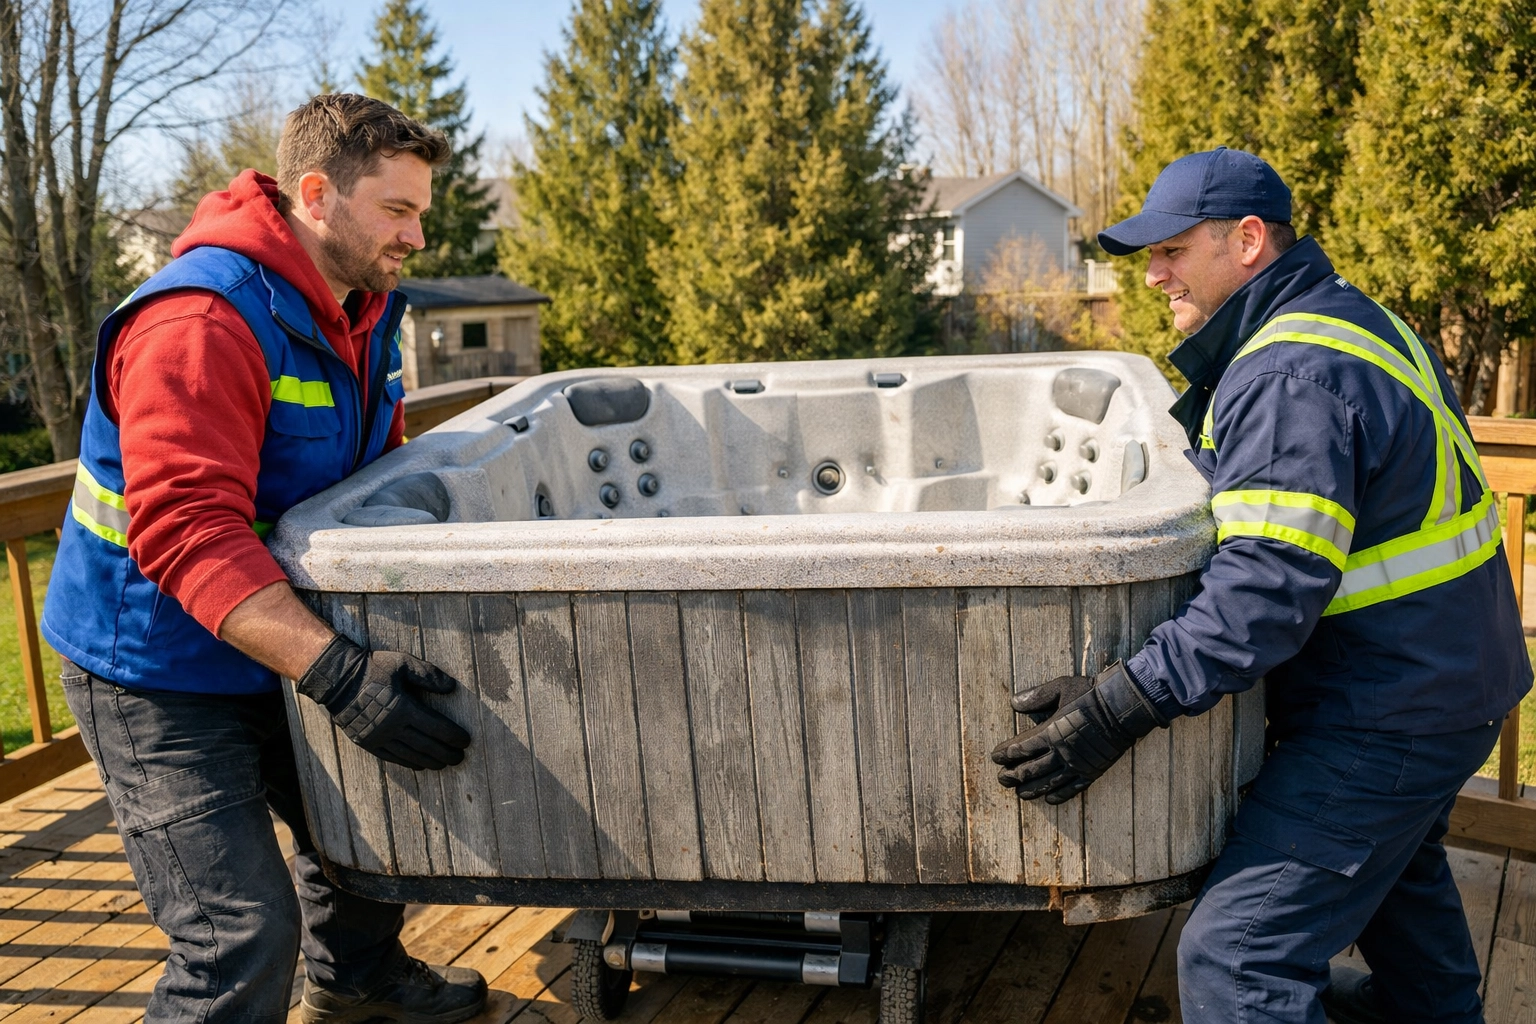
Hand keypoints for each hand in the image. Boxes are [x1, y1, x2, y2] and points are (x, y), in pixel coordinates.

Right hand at [296, 635, 470, 770]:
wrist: (337, 680)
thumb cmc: (373, 668)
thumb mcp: (402, 663)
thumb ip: (428, 675)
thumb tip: (451, 687)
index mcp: (403, 708)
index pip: (435, 727)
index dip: (452, 736)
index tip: (466, 742)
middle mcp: (392, 727)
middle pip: (425, 745)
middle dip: (445, 753)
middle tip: (460, 758)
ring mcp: (378, 737)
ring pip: (410, 755)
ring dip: (430, 761)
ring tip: (444, 764)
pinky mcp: (367, 742)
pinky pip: (392, 757)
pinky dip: (408, 762)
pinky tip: (420, 765)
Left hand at [991, 662, 1166, 804]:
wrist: (1124, 707)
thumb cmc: (1091, 694)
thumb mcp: (1060, 687)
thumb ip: (1036, 696)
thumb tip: (1013, 703)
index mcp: (1050, 732)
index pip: (1021, 748)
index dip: (1006, 754)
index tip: (996, 757)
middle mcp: (1061, 752)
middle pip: (1031, 770)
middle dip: (1013, 775)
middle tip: (1002, 779)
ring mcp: (1077, 765)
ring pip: (1048, 783)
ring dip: (1031, 789)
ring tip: (1020, 793)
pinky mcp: (1092, 772)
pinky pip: (1072, 789)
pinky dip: (1059, 795)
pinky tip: (1049, 799)